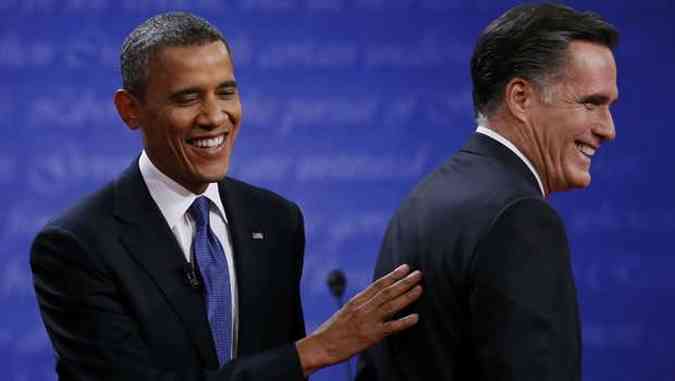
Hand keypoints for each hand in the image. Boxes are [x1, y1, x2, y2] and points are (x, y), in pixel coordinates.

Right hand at [296, 264, 421, 375]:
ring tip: (419, 288)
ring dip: (407, 296)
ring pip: (391, 305)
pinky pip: (391, 327)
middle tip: (418, 274)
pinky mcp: (371, 335)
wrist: (322, 346)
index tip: (405, 267)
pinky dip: (404, 322)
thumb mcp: (345, 312)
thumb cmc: (333, 331)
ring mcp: (368, 321)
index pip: (377, 284)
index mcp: (356, 301)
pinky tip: (415, 317)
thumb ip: (361, 305)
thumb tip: (376, 298)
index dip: (392, 275)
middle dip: (404, 282)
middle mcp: (363, 308)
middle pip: (387, 292)